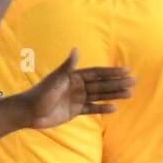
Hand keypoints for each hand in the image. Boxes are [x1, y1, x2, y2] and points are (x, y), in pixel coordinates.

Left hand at [19, 50, 134, 129]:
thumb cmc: (40, 94)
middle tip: (133, 82)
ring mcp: (77, 98)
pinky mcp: (75, 111)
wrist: (29, 112)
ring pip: (100, 96)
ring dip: (114, 95)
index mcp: (74, 76)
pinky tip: (114, 108)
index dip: (111, 72)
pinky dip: (102, 108)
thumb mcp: (55, 80)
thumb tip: (76, 49)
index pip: (97, 73)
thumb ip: (68, 66)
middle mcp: (77, 86)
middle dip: (117, 83)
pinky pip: (92, 109)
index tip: (125, 70)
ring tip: (129, 94)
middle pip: (101, 84)